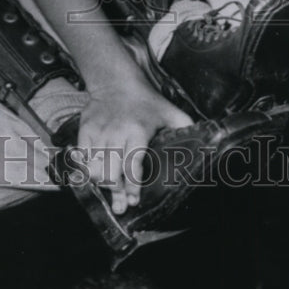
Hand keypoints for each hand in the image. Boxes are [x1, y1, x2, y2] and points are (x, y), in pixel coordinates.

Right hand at [77, 70, 191, 214]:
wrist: (116, 82)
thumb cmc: (146, 101)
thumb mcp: (170, 112)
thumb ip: (185, 127)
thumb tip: (207, 142)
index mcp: (138, 131)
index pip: (132, 165)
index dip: (132, 187)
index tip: (135, 201)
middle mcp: (116, 133)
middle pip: (111, 171)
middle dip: (116, 192)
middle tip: (121, 207)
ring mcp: (99, 132)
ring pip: (95, 167)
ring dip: (101, 184)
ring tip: (108, 195)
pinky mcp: (85, 129)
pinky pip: (82, 156)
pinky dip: (85, 169)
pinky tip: (92, 178)